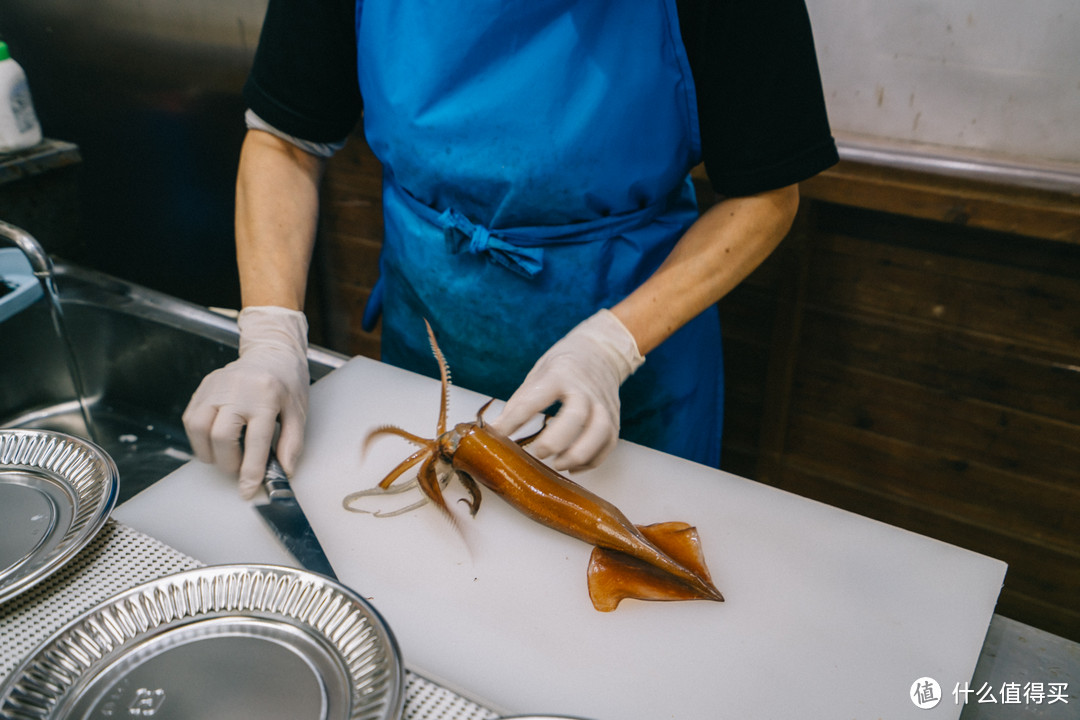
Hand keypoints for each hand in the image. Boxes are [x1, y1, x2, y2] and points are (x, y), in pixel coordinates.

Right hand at [182, 306, 308, 497]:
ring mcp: (216, 386)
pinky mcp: (204, 386)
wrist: (272, 351)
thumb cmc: (288, 383)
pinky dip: (199, 437)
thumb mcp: (298, 412)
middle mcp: (238, 390)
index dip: (250, 471)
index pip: (255, 442)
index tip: (247, 490)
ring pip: (198, 427)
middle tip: (238, 471)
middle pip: (221, 436)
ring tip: (225, 457)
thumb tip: (284, 472)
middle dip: (228, 463)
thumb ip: (292, 443)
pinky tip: (214, 441)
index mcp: (266, 396)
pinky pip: (191, 418)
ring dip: (208, 452)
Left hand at [491, 309, 643, 471]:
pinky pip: (608, 444)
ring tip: (558, 465)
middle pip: (575, 417)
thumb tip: (496, 431)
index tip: (498, 435)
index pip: (536, 399)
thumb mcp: (538, 373)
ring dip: (578, 454)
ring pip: (599, 432)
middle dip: (555, 440)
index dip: (514, 420)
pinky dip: (591, 461)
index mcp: (560, 374)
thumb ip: (521, 401)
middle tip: (538, 453)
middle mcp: (585, 389)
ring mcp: (604, 405)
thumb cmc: (564, 365)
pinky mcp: (615, 418)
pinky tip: (572, 467)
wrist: (601, 351)